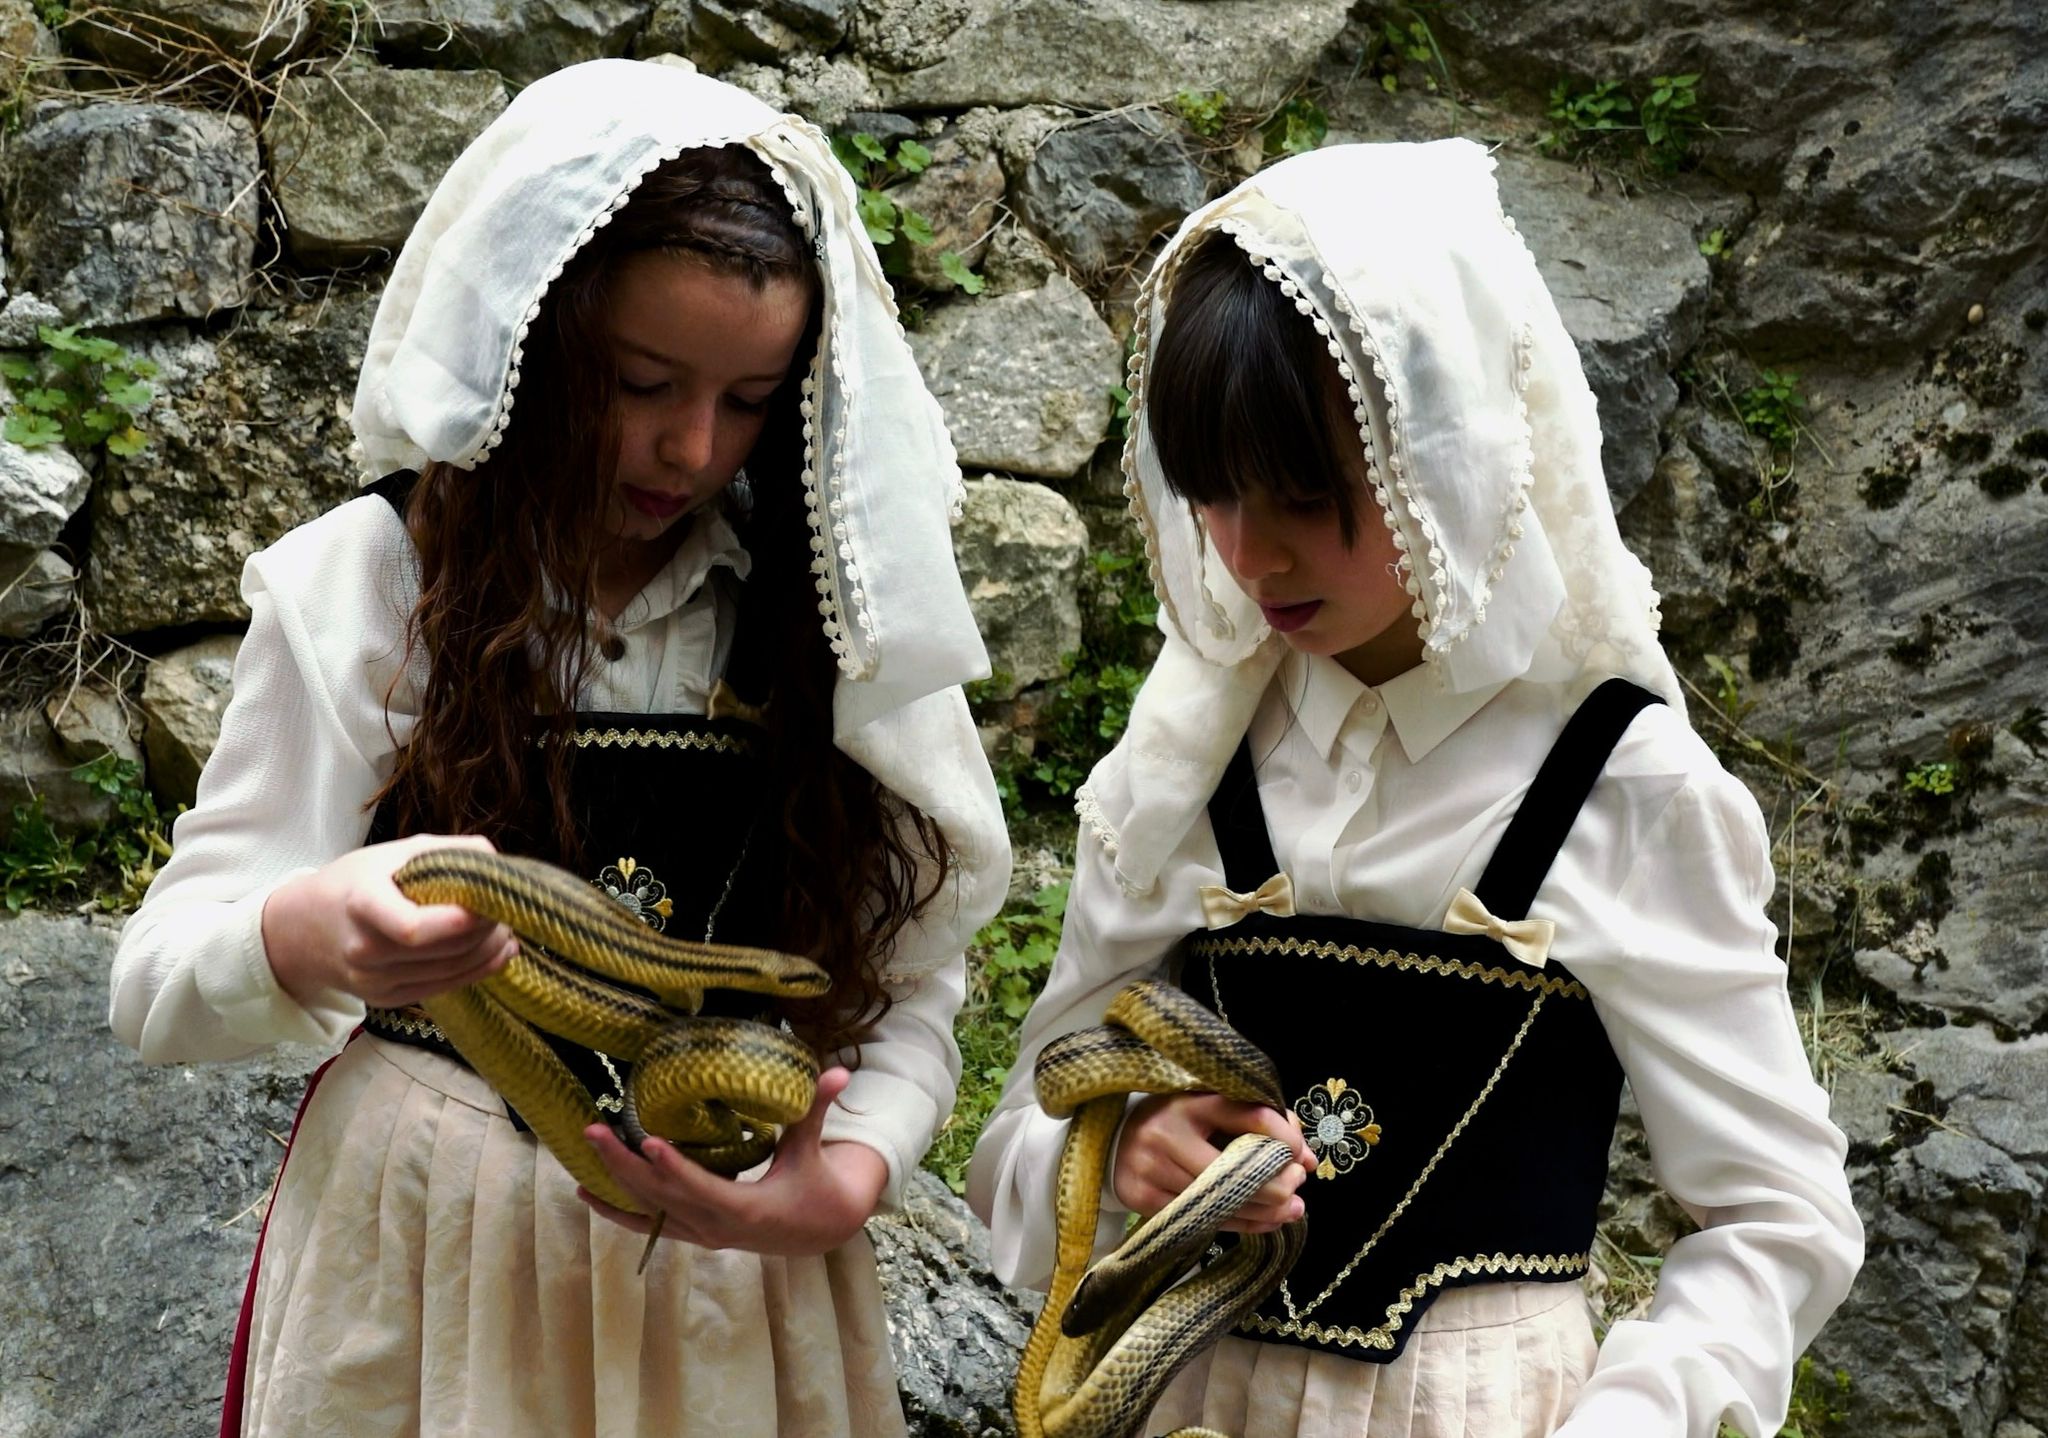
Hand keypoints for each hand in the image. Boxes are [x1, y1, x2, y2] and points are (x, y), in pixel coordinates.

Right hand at [261, 833, 516, 1008]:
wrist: (302, 929)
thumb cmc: (354, 883)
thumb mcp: (394, 853)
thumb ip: (448, 852)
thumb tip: (497, 863)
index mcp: (362, 905)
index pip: (411, 928)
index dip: (457, 922)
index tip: (489, 905)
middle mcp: (364, 950)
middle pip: (443, 950)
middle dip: (487, 930)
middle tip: (507, 909)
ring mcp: (374, 982)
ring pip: (450, 971)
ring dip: (488, 951)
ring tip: (506, 929)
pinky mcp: (386, 1000)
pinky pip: (442, 988)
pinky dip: (477, 971)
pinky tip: (498, 952)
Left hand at [577, 1067, 889, 1256]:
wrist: (820, 1230)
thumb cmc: (816, 1185)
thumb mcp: (813, 1149)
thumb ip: (817, 1110)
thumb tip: (840, 1071)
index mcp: (747, 1209)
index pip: (702, 1189)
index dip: (674, 1169)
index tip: (647, 1142)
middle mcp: (717, 1228)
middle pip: (663, 1198)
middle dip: (625, 1164)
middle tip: (595, 1130)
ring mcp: (702, 1234)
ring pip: (650, 1210)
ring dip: (615, 1182)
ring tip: (586, 1149)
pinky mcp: (695, 1234)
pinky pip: (650, 1224)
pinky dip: (618, 1211)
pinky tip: (587, 1193)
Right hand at [1112, 1091, 1314, 1233]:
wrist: (1112, 1143)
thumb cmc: (1176, 1123)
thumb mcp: (1209, 1107)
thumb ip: (1258, 1121)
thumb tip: (1306, 1156)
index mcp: (1188, 1102)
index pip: (1247, 1115)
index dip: (1284, 1137)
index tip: (1303, 1154)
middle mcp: (1168, 1134)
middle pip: (1236, 1168)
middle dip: (1277, 1183)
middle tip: (1298, 1186)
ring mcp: (1153, 1169)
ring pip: (1222, 1200)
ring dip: (1265, 1210)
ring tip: (1292, 1210)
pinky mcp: (1145, 1200)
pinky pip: (1205, 1220)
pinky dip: (1241, 1224)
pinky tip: (1265, 1222)